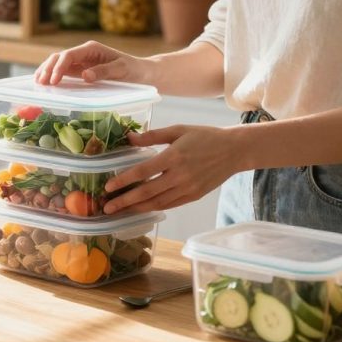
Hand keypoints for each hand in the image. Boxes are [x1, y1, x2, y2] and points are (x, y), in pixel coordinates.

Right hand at [34, 40, 150, 84]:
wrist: (142, 73)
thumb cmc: (134, 70)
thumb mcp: (122, 70)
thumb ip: (104, 72)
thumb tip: (84, 75)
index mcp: (91, 49)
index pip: (69, 55)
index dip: (59, 66)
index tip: (54, 80)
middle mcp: (83, 53)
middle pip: (59, 57)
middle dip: (48, 68)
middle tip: (41, 83)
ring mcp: (81, 61)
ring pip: (58, 63)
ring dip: (46, 71)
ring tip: (38, 82)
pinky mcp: (81, 70)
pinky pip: (63, 71)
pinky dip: (52, 75)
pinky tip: (45, 82)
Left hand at [102, 125, 244, 214]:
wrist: (234, 150)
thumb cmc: (204, 136)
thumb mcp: (178, 130)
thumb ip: (152, 136)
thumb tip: (129, 138)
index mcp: (174, 156)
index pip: (143, 172)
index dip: (124, 181)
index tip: (108, 187)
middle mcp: (179, 176)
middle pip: (146, 192)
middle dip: (124, 202)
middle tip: (106, 207)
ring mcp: (187, 188)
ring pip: (157, 202)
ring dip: (136, 208)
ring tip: (120, 211)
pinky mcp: (194, 196)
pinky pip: (170, 204)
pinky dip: (154, 207)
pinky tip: (141, 208)